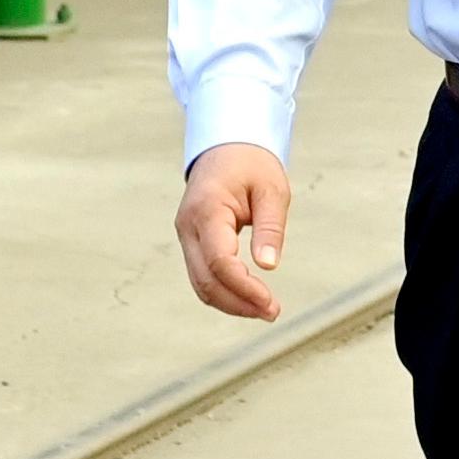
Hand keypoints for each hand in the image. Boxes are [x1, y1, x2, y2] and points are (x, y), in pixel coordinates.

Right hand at [177, 143, 292, 319]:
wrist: (225, 146)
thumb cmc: (250, 163)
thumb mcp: (272, 189)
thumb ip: (270, 228)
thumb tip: (268, 265)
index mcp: (207, 210)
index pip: (219, 261)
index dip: (243, 288)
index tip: (269, 301)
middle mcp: (188, 226)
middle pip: (205, 280)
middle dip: (238, 303)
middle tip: (272, 312)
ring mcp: (186, 235)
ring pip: (200, 284)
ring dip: (230, 302)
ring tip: (263, 310)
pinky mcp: (191, 242)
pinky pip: (202, 275)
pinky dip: (223, 292)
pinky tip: (247, 298)